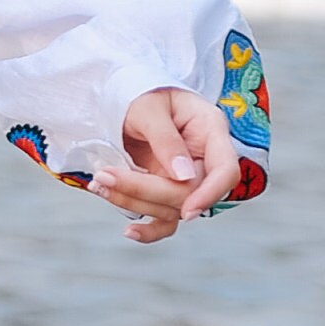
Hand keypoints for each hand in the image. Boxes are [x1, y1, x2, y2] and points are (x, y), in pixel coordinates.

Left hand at [93, 88, 240, 244]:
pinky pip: (166, 219)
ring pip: (173, 208)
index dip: (211, 193)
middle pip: (190, 192)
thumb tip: (183, 176)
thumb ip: (165, 139)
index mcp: (210, 130)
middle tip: (104, 176)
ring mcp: (188, 178)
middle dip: (146, 190)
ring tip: (99, 184)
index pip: (226, 170)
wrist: (128, 98)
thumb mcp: (148, 108)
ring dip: (135, 203)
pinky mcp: (169, 191)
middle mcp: (204, 158)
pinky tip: (130, 231)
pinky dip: (149, 229)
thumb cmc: (142, 94)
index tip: (188, 210)